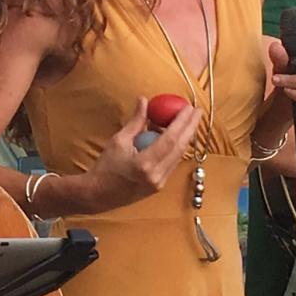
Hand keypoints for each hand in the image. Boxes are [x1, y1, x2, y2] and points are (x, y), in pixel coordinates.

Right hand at [82, 97, 199, 211]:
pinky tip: (174, 136)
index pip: (170, 140)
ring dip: (184, 138)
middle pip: (180, 148)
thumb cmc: (105, 167)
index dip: (182, 123)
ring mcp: (159, 183)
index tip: (189, 108)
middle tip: (196, 111)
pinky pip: (172, 163)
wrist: (98, 195)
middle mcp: (156, 175)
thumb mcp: (118, 141)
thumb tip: (144, 101)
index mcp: (144, 164)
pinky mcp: (159, 185)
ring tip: (187, 121)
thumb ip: (136, 122)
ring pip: (178, 156)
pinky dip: (174, 148)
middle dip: (191, 128)